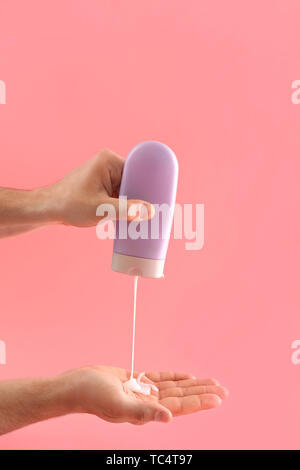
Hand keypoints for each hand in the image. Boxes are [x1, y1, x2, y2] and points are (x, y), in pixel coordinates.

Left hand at [46, 149, 153, 226]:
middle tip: (147, 216)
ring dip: (131, 204)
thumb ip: (127, 210)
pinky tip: (127, 217)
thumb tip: (150, 211)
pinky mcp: (101, 184)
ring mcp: (104, 174)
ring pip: (127, 190)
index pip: (138, 172)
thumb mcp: (102, 209)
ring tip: (136, 219)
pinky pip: (119, 193)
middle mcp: (108, 164)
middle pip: (134, 182)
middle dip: (139, 198)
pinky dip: (123, 205)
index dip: (148, 188)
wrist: (48, 209)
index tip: (156, 202)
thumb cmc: (69, 205)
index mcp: (109, 161)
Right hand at [62, 365, 227, 424]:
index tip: (218, 397)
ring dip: (191, 384)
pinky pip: (159, 378)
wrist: (74, 386)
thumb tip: (167, 418)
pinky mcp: (134, 380)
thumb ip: (143, 413)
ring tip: (210, 381)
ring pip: (173, 387)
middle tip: (223, 388)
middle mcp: (147, 403)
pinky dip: (173, 376)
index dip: (199, 402)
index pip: (179, 407)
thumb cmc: (92, 397)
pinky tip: (186, 375)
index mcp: (145, 411)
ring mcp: (141, 391)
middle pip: (181, 397)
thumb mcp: (118, 405)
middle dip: (201, 393)